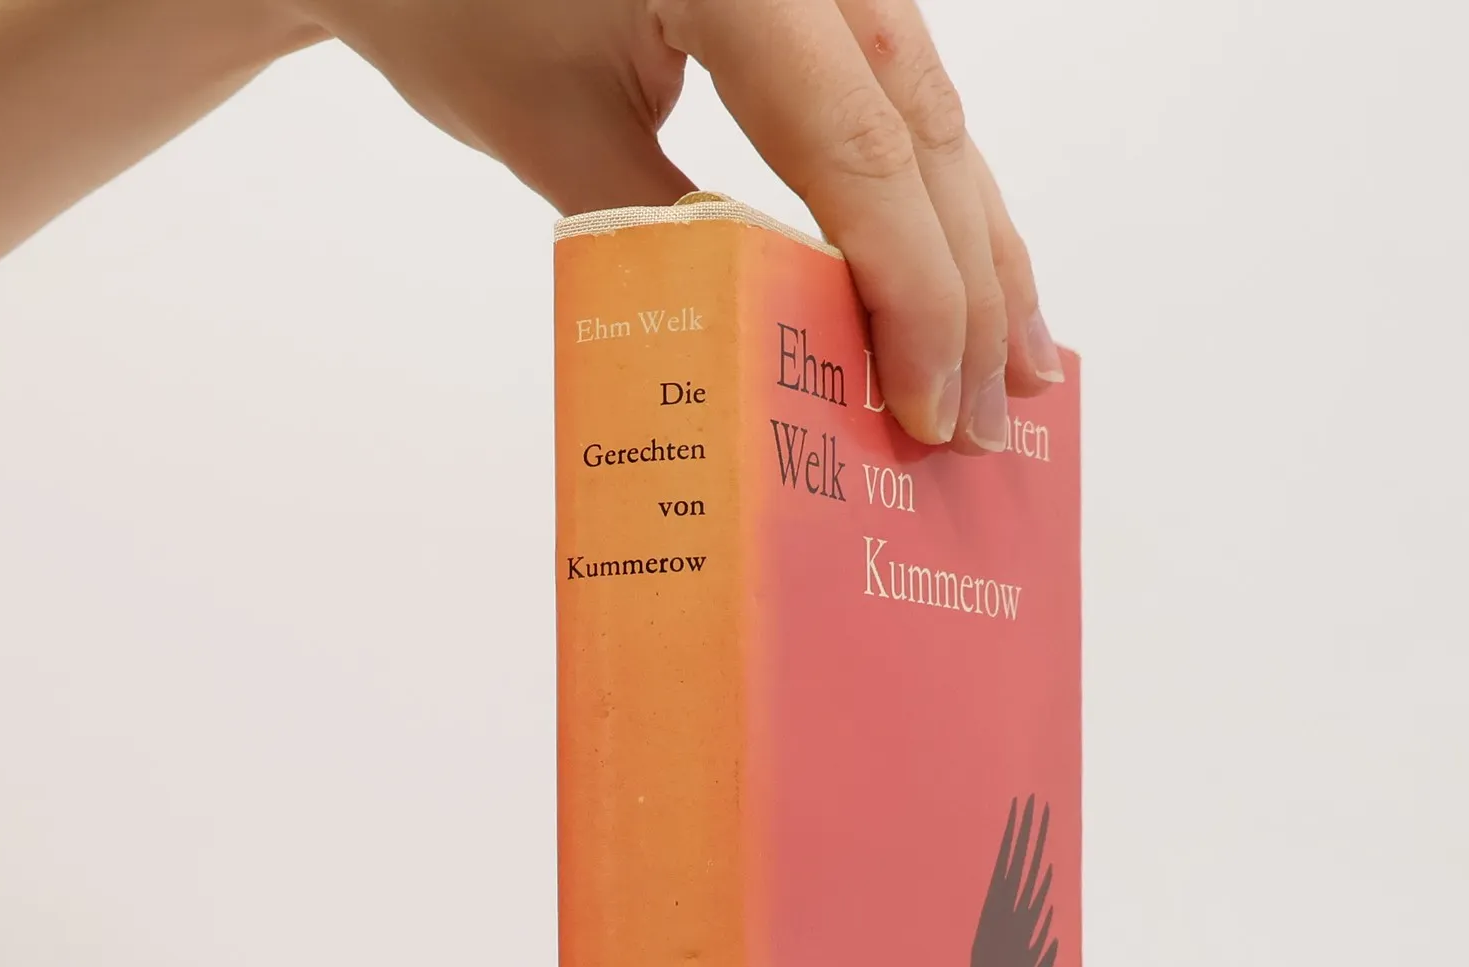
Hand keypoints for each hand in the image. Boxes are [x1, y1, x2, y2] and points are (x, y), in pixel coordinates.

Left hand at [303, 0, 1064, 448]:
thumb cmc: (454, 0)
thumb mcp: (553, 128)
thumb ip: (675, 236)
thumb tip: (789, 358)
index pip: (859, 151)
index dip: (910, 295)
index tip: (921, 409)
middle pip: (919, 133)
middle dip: (964, 291)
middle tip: (981, 421)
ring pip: (931, 110)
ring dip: (980, 248)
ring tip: (1014, 370)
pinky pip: (898, 93)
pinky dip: (934, 195)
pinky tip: (971, 268)